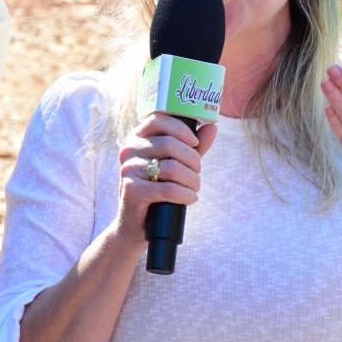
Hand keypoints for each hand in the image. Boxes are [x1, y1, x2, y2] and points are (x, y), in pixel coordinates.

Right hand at [115, 113, 217, 240]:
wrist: (136, 220)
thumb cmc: (157, 187)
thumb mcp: (175, 162)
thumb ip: (192, 145)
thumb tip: (212, 127)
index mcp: (137, 137)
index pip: (159, 120)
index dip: (182, 129)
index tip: (195, 143)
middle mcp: (129, 150)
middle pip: (170, 144)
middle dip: (192, 160)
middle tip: (197, 172)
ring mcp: (128, 170)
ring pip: (172, 168)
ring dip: (192, 180)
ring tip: (194, 187)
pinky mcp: (132, 190)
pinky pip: (168, 189)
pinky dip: (185, 195)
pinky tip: (190, 198)